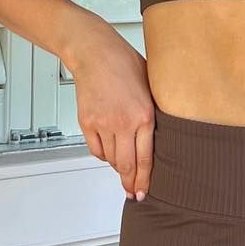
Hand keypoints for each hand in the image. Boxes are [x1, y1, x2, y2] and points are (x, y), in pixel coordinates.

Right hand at [67, 30, 156, 199]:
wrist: (94, 52)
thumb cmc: (124, 64)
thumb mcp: (151, 89)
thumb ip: (152, 115)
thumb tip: (157, 139)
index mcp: (144, 115)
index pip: (146, 158)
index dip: (145, 179)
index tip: (143, 192)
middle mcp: (123, 123)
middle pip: (126, 165)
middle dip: (130, 183)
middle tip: (132, 192)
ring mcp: (103, 124)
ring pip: (110, 159)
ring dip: (117, 166)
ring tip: (122, 167)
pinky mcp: (87, 122)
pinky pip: (95, 149)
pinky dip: (102, 153)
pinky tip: (108, 151)